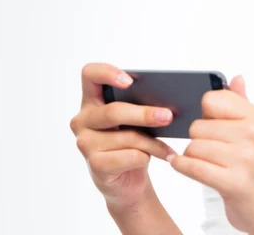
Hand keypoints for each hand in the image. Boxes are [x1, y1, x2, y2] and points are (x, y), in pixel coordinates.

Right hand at [69, 63, 177, 211]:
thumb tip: (166, 103)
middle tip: (168, 116)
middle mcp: (83, 120)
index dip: (107, 73)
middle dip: (144, 114)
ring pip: (127, 137)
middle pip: (114, 112)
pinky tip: (163, 156)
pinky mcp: (95, 165)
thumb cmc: (131, 142)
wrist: (126, 180)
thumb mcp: (135, 121)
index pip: (90, 74)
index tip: (130, 82)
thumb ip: (140, 106)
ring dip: (153, 142)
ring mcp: (85, 143)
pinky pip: (129, 156)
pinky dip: (148, 156)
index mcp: (91, 101)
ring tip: (171, 146)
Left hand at [168, 75, 253, 233]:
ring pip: (192, 146)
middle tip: (211, 153)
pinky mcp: (234, 182)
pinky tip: (183, 166)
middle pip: (197, 126)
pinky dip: (182, 166)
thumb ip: (241, 103)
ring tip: (206, 164)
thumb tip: (236, 77)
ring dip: (191, 157)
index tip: (212, 127)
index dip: (204, 114)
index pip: (211, 99)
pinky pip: (192, 166)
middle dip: (197, 140)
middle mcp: (253, 134)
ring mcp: (245, 158)